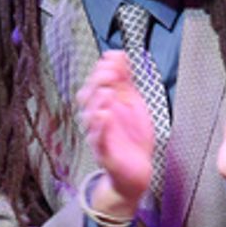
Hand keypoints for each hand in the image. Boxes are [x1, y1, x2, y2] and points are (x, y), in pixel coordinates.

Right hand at [77, 52, 153, 216]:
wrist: (136, 170)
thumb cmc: (132, 137)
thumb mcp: (133, 105)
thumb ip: (126, 83)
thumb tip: (121, 58)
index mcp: (106, 105)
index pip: (98, 82)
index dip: (104, 68)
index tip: (114, 56)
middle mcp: (99, 118)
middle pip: (89, 96)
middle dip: (98, 82)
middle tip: (110, 71)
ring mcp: (100, 134)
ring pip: (91, 117)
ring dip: (98, 102)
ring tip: (107, 91)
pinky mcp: (105, 151)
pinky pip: (99, 139)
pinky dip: (100, 128)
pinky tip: (104, 116)